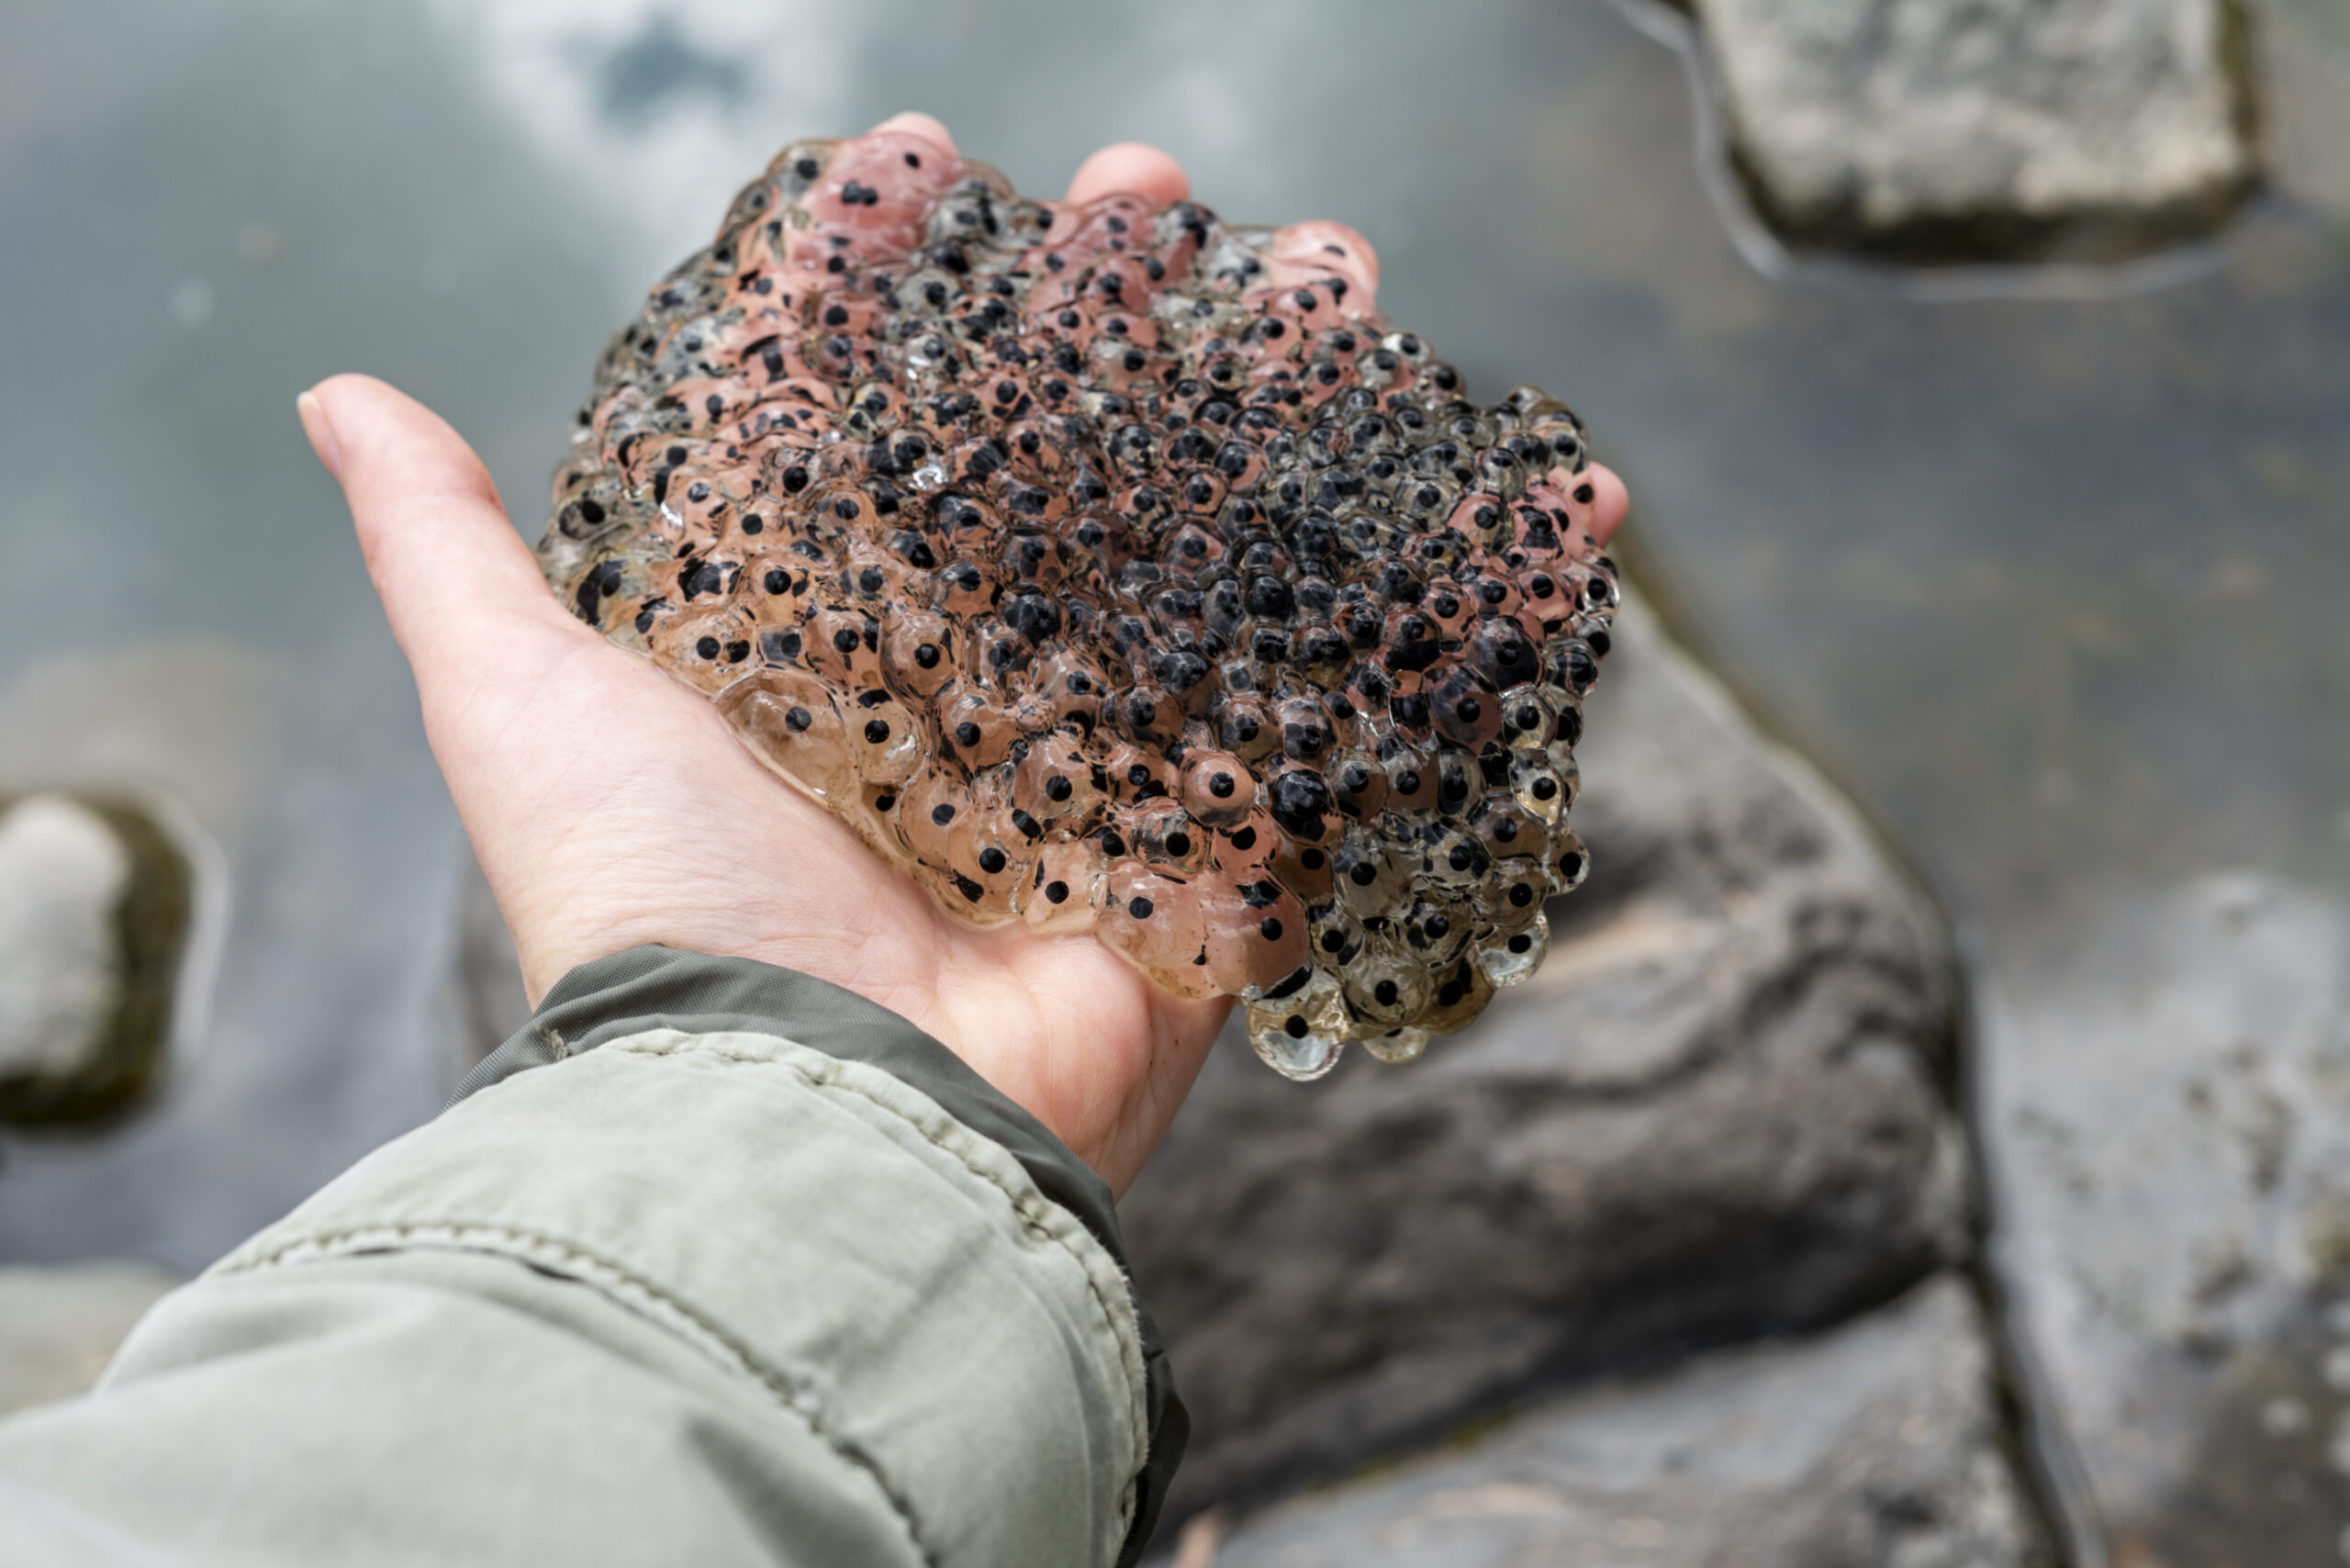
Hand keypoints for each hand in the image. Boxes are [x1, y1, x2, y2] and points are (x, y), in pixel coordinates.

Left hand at [298, 113, 1629, 1195]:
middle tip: (1169, 189)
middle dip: (1125, 310)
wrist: (813, 1126)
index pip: (869, 408)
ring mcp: (1114, 760)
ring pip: (1223, 544)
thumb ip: (453, 548)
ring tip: (1348, 283)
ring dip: (1300, 411)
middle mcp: (971, 682)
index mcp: (825, 630)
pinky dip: (1479, 610)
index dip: (886, 279)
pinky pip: (1372, 704)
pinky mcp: (1232, 850)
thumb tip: (337, 393)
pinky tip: (1560, 498)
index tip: (924, 161)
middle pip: (1070, 451)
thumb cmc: (659, 913)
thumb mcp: (526, 703)